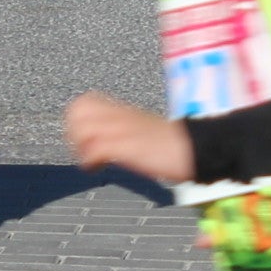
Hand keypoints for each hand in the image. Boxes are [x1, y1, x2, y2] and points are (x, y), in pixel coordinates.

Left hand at [63, 90, 194, 183]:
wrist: (197, 149)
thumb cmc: (173, 146)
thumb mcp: (143, 131)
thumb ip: (123, 131)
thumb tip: (105, 143)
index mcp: (122, 111)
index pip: (83, 102)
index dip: (76, 121)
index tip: (84, 140)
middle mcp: (119, 116)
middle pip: (76, 110)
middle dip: (73, 133)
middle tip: (84, 150)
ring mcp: (122, 130)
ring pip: (82, 127)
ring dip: (80, 148)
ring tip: (92, 161)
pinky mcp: (128, 146)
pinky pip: (96, 148)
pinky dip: (90, 160)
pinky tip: (99, 168)